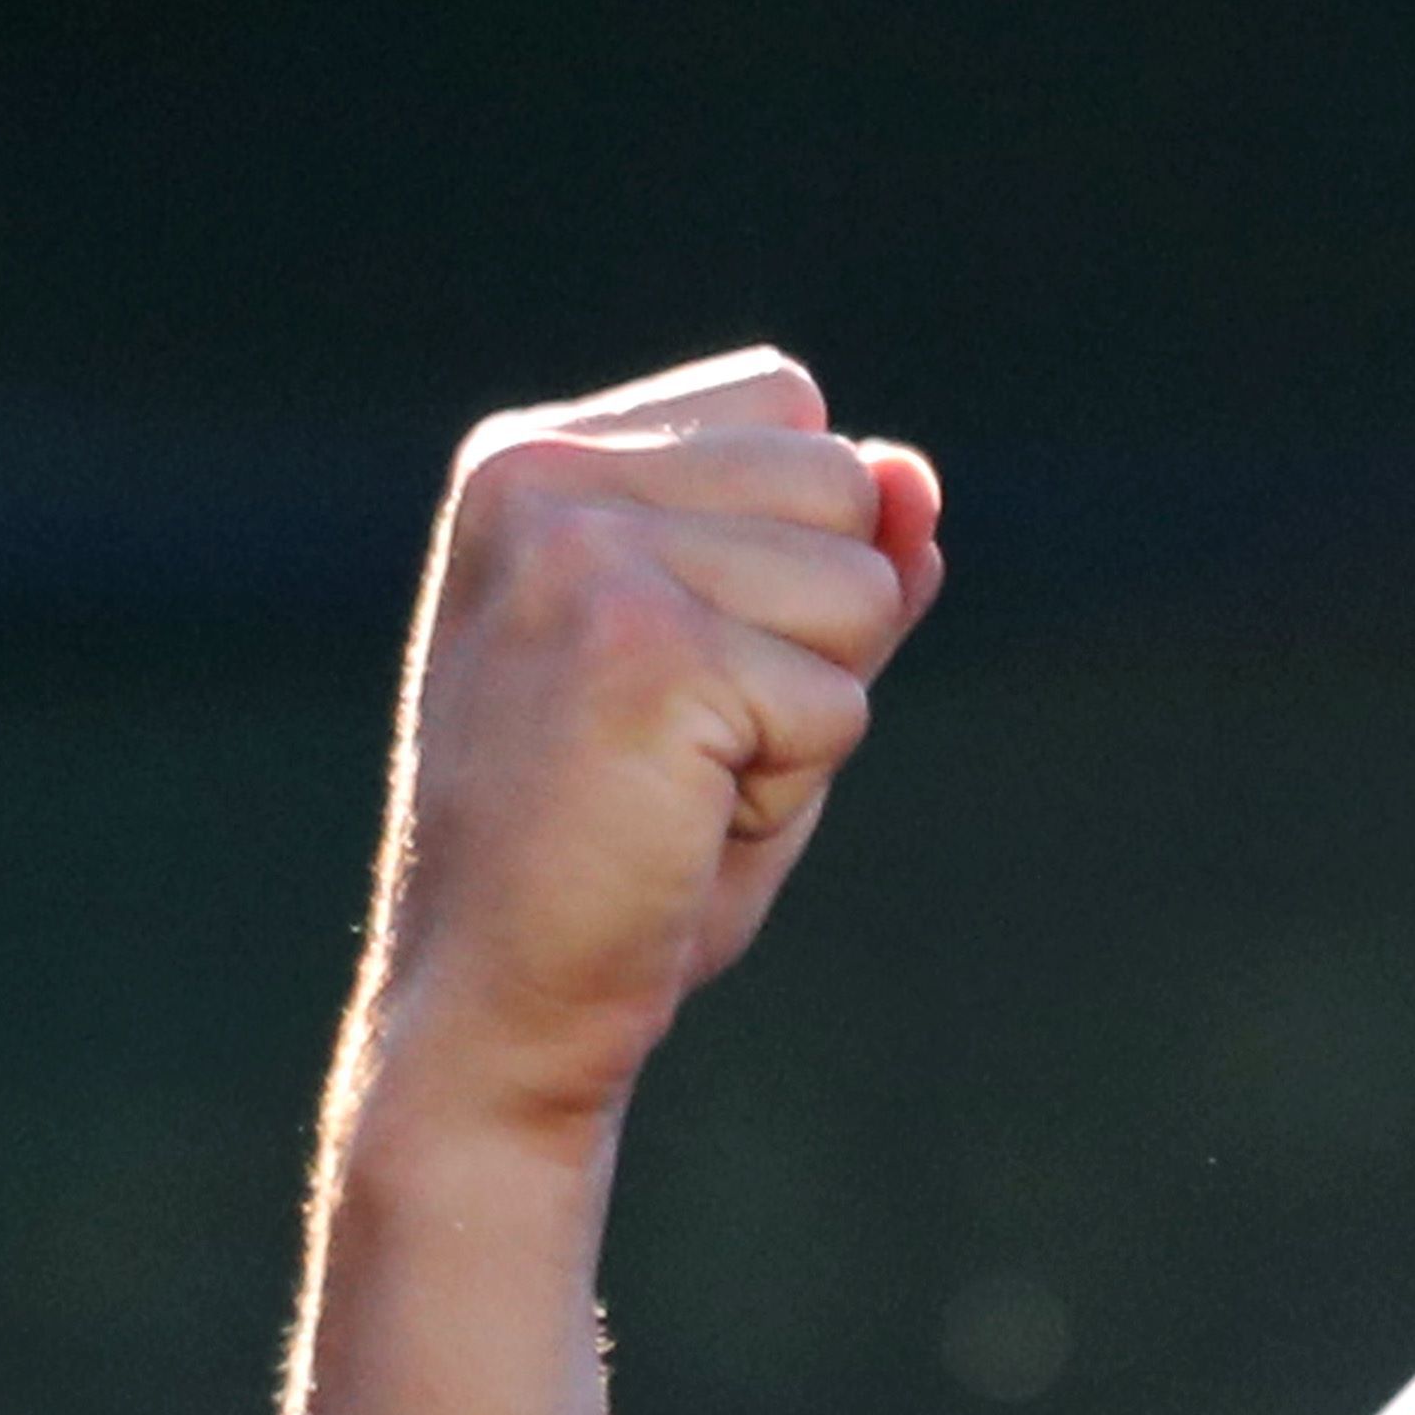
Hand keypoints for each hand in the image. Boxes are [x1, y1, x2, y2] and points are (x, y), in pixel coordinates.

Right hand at [356, 346, 944, 1137]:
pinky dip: (789, 788)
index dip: (790, 550)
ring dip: (804, 713)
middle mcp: (541, 478)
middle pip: (843, 479)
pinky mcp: (644, 652)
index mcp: (535, 458)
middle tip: (676, 745)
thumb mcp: (737, 675)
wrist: (495, 1013)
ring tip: (673, 783)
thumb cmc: (613, 857)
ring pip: (863, 583)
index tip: (664, 671)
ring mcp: (583, 556)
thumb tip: (919, 476)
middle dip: (813, 632)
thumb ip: (830, 562)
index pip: (786, 402)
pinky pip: (842, 700)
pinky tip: (674, 825)